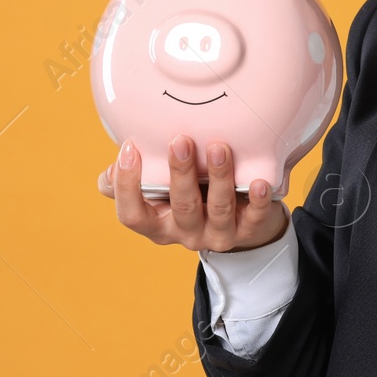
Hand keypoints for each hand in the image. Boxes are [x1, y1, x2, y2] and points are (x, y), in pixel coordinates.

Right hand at [97, 136, 289, 252]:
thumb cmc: (191, 191)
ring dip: (219, 178)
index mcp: (156, 224)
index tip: (130, 148)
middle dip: (180, 174)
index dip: (126, 186)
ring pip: (218, 210)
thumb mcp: (160, 187)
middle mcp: (185, 233)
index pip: (132, 215)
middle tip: (181, 141)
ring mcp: (217, 234)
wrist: (239, 217)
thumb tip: (117, 160)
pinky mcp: (249, 230)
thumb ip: (140, 174)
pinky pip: (255, 219)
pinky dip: (259, 202)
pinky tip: (260, 184)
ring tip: (220, 149)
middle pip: (180, 208)